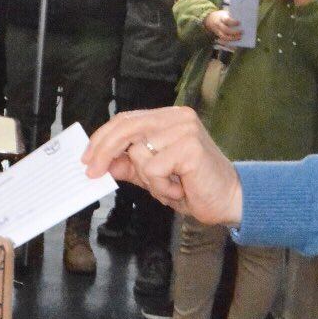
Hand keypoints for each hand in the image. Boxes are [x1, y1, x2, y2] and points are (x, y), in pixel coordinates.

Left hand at [84, 107, 241, 226]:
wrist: (229, 200)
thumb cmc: (194, 186)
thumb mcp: (154, 176)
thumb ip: (131, 165)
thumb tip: (103, 162)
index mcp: (169, 118)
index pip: (126, 119)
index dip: (103, 138)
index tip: (87, 158)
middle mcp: (177, 118)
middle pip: (126, 128)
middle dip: (104, 151)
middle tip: (92, 172)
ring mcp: (184, 130)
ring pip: (139, 154)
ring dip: (148, 180)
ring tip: (171, 186)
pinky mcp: (190, 147)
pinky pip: (154, 169)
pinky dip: (161, 187)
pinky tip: (180, 189)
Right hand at [204, 6, 242, 44]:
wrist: (210, 19)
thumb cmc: (222, 16)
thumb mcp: (226, 13)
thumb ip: (232, 16)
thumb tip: (243, 20)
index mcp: (221, 18)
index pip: (227, 20)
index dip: (233, 22)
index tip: (240, 22)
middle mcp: (218, 25)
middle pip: (225, 30)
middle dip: (234, 32)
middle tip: (242, 31)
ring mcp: (217, 31)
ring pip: (224, 37)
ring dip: (233, 38)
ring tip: (240, 37)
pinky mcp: (218, 36)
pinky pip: (224, 41)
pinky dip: (230, 42)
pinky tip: (236, 43)